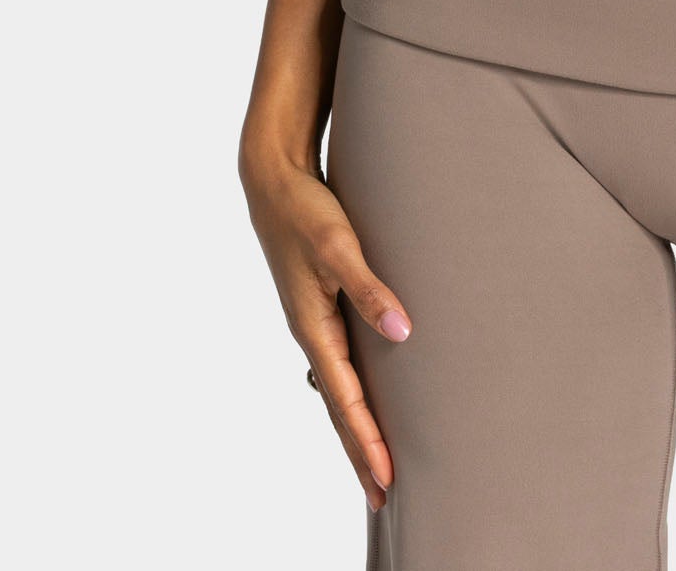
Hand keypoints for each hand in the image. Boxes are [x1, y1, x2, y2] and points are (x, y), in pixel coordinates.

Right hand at [240, 148, 412, 511]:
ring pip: (339, 386)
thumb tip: (403, 331)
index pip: (345, 401)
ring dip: (358, 424)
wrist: (273, 179)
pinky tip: (367, 394)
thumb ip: (370, 288)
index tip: (387, 480)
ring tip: (378, 459)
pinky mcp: (320, 304)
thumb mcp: (338, 246)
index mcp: (313, 327)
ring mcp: (314, 320)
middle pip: (339, 406)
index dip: (367, 441)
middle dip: (361, 451)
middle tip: (384, 495)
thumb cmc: (305, 210)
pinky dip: (354, 389)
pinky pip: (340, 361)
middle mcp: (313, 332)